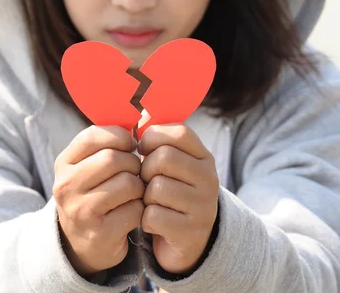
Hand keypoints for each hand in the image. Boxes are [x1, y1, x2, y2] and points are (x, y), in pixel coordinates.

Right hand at [53, 125, 144, 276]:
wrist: (80, 243)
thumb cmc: (93, 192)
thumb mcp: (87, 166)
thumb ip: (105, 143)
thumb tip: (139, 121)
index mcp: (63, 163)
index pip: (91, 136)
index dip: (118, 135)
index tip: (129, 143)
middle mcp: (66, 186)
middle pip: (113, 159)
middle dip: (132, 162)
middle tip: (135, 170)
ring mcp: (81, 211)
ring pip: (128, 183)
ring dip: (139, 186)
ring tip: (134, 191)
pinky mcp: (100, 234)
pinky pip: (135, 209)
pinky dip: (141, 208)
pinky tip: (132, 211)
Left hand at [139, 124, 218, 274]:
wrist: (189, 240)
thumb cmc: (172, 190)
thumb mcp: (172, 162)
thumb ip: (159, 137)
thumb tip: (143, 111)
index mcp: (204, 156)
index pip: (179, 132)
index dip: (153, 137)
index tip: (144, 148)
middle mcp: (209, 179)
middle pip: (164, 158)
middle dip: (145, 169)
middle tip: (146, 179)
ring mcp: (203, 207)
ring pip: (156, 188)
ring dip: (145, 196)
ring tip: (152, 201)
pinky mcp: (190, 232)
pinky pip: (153, 216)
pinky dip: (145, 219)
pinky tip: (154, 221)